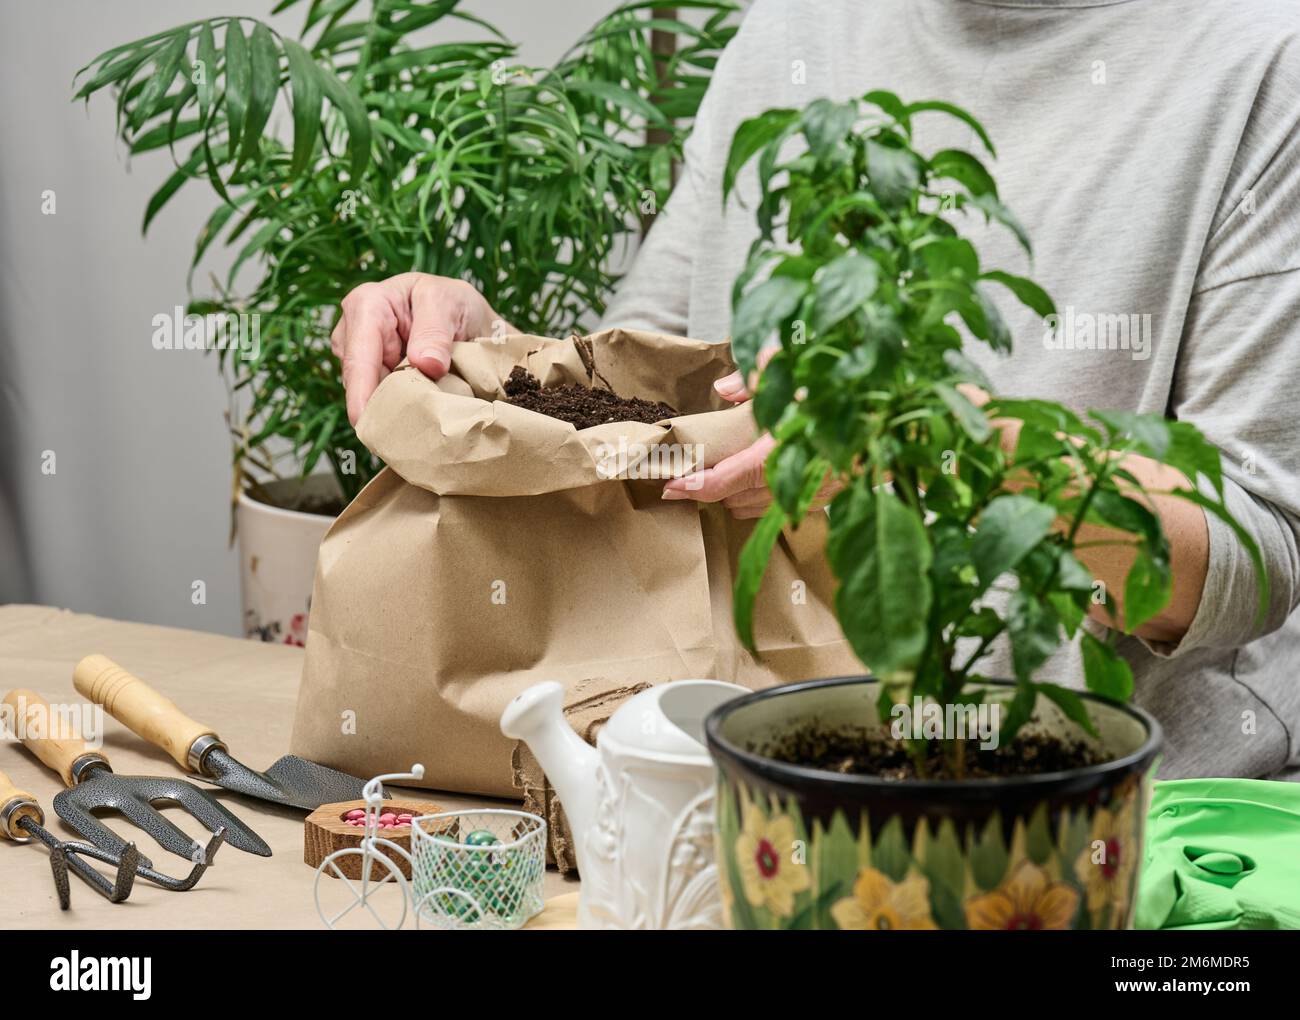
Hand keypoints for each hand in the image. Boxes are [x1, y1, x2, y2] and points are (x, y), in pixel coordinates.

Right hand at [332, 273, 513, 424]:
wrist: (465, 318)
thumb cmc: (452, 303)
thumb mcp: (450, 303)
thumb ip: (436, 332)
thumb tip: (424, 363)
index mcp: (368, 305)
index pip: (360, 354)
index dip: (361, 390)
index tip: (364, 421)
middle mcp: (356, 332)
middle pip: (360, 380)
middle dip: (378, 407)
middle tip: (404, 435)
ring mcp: (363, 358)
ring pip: (370, 395)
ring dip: (392, 411)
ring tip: (416, 427)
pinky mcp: (374, 379)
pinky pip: (382, 401)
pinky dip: (399, 411)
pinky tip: (415, 421)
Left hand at [662, 352, 840, 518]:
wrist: (903, 422)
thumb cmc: (852, 393)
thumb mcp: (805, 369)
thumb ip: (761, 373)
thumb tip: (724, 389)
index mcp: (787, 450)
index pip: (731, 478)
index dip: (698, 485)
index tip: (671, 486)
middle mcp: (798, 481)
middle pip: (736, 498)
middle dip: (708, 489)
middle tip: (683, 474)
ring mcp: (814, 497)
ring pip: (756, 508)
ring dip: (732, 496)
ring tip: (713, 476)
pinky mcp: (827, 502)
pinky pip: (779, 508)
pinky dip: (759, 499)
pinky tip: (753, 481)